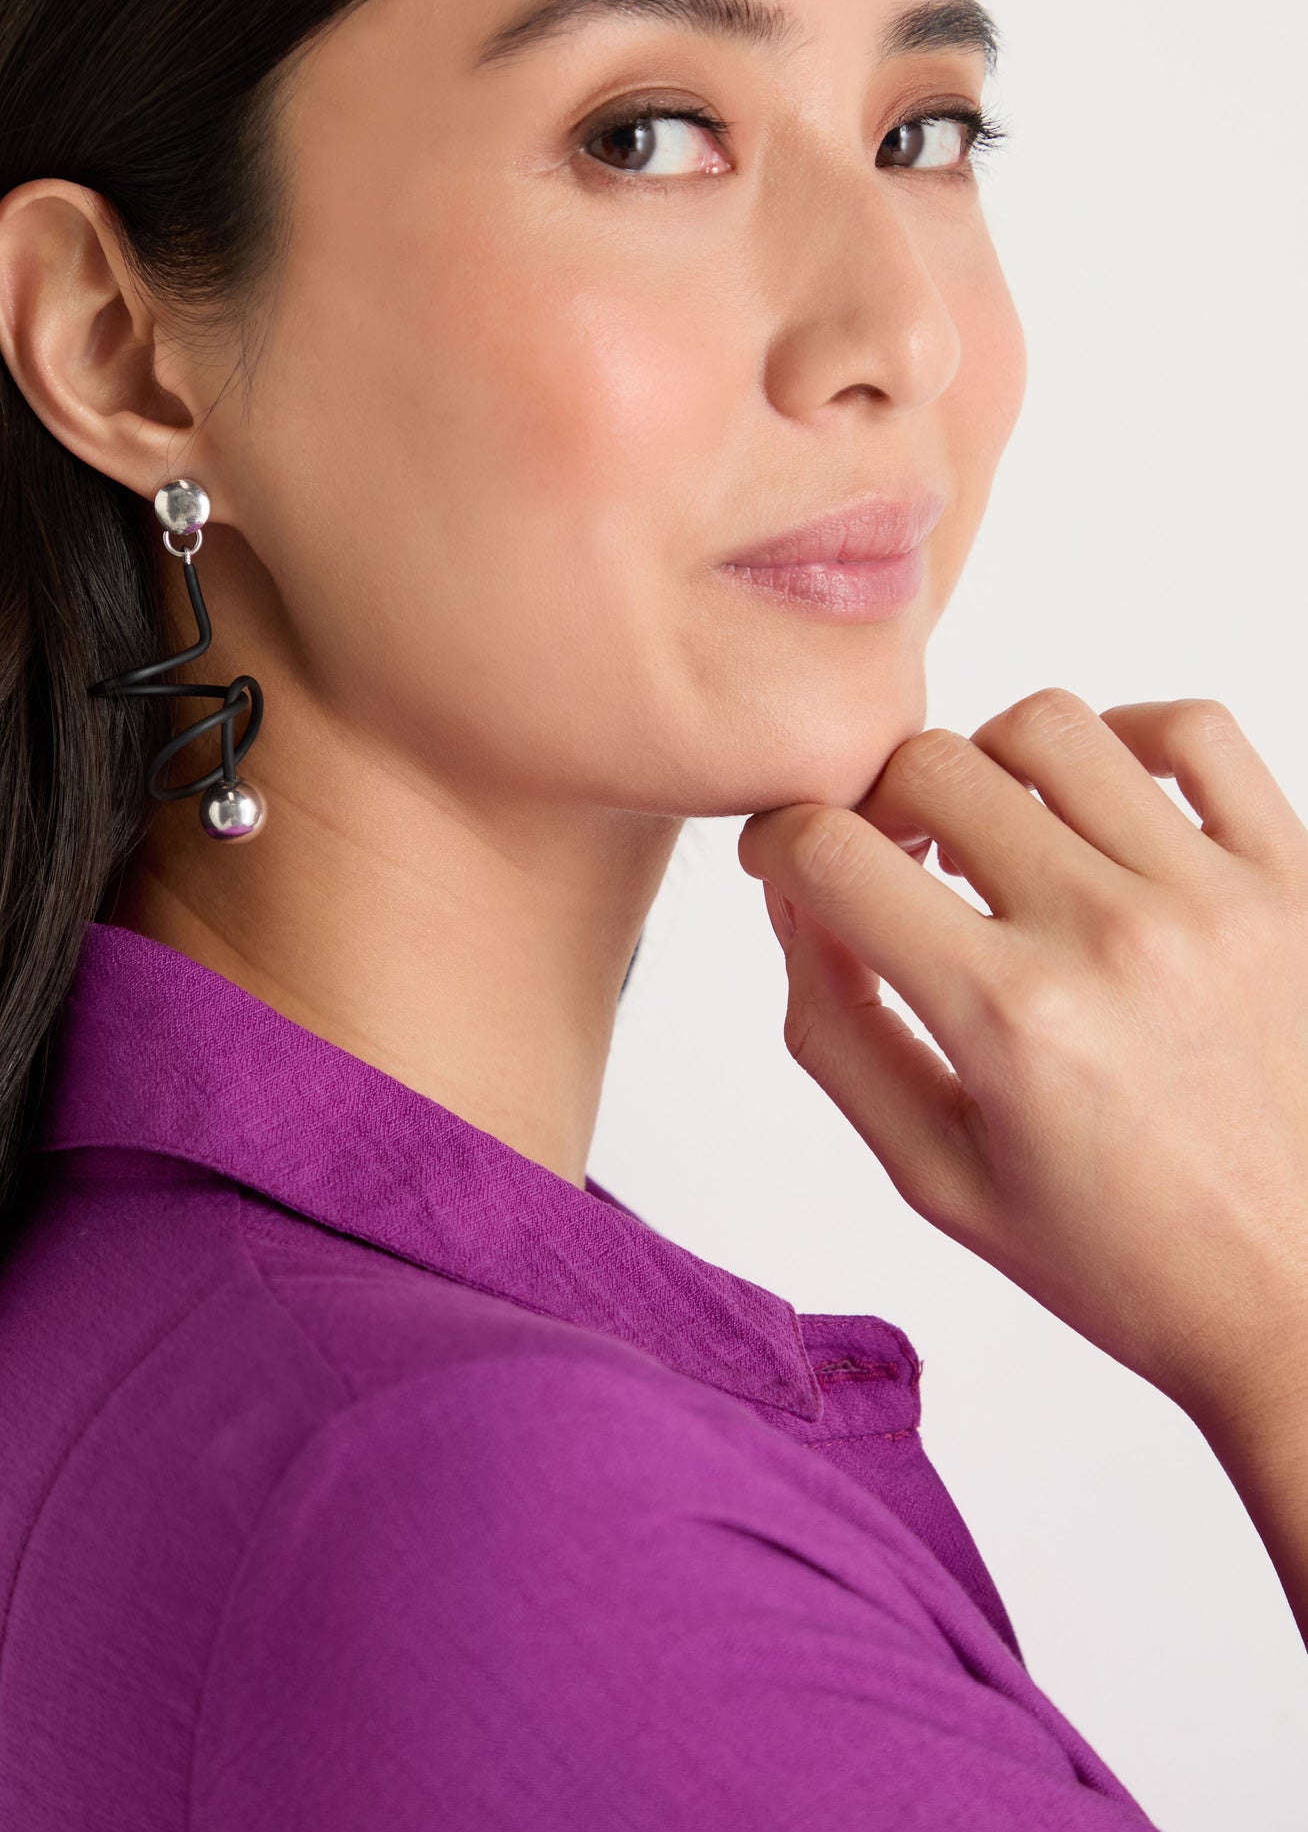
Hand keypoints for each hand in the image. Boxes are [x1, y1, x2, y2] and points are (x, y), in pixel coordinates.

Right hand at [738, 689, 1307, 1438]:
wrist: (1304, 1306)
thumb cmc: (1129, 1261)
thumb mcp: (935, 1174)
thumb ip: (836, 1028)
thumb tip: (795, 900)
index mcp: (1010, 1020)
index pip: (832, 851)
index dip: (776, 843)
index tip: (785, 864)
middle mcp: (1109, 936)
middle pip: (929, 766)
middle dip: (877, 808)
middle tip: (893, 867)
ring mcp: (1213, 895)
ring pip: (1048, 726)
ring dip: (989, 769)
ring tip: (997, 842)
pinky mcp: (1292, 878)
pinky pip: (1195, 730)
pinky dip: (1125, 739)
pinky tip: (1101, 808)